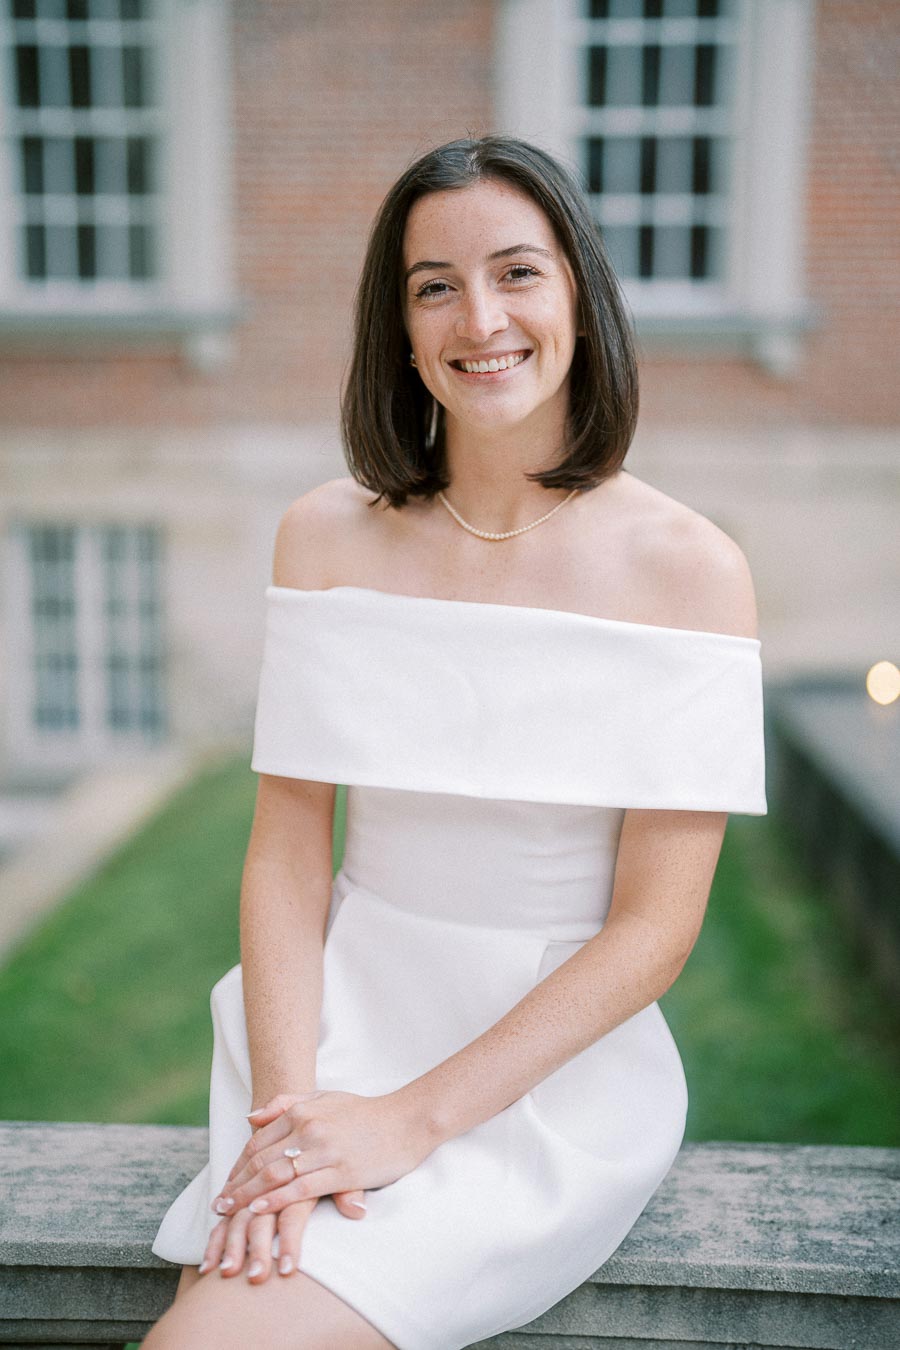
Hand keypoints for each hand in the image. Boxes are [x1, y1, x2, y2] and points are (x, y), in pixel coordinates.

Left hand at [210, 1088, 431, 1217]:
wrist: (406, 1120)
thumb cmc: (365, 1112)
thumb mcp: (325, 1097)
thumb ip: (287, 1103)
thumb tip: (250, 1118)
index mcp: (302, 1111)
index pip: (258, 1141)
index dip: (238, 1165)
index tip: (225, 1184)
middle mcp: (309, 1128)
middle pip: (261, 1160)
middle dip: (236, 1185)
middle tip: (218, 1205)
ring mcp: (325, 1150)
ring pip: (276, 1175)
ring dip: (248, 1196)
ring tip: (229, 1213)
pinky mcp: (342, 1171)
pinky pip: (301, 1188)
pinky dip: (277, 1200)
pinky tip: (260, 1211)